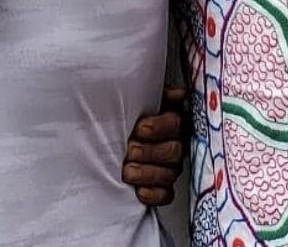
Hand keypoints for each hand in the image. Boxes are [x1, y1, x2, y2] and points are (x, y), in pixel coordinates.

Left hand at [123, 86, 186, 206]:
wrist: (109, 133)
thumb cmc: (127, 115)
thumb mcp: (139, 98)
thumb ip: (156, 92)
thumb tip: (178, 93)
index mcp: (172, 120)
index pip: (177, 123)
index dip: (160, 127)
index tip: (140, 128)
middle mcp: (175, 144)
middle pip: (174, 151)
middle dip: (149, 152)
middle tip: (129, 150)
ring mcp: (170, 167)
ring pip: (169, 174)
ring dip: (147, 173)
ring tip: (127, 170)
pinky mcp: (162, 187)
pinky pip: (165, 195)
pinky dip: (152, 194)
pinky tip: (139, 190)